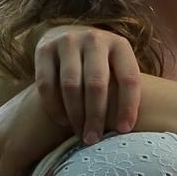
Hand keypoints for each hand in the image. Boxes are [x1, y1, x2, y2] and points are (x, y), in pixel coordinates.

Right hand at [34, 26, 141, 144]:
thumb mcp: (117, 66)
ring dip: (75, 114)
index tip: (124, 131)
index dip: (128, 106)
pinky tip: (63, 121)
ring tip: (80, 134)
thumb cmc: (101, 63)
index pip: (129, 78)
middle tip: (93, 140)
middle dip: (96, 116)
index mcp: (120, 44)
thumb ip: (125, 87)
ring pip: (70, 85)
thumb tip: (132, 127)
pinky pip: (46, 84)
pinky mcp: (44, 49)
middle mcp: (94, 39)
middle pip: (97, 83)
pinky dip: (54, 106)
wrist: (68, 36)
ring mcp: (68, 41)